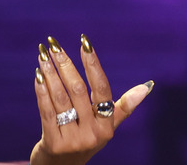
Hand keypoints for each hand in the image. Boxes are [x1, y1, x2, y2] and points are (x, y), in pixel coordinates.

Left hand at [30, 35, 151, 164]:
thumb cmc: (84, 140)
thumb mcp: (106, 127)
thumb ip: (122, 106)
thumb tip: (148, 86)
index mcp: (107, 126)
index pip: (102, 89)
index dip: (93, 64)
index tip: (85, 42)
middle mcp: (93, 133)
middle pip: (78, 90)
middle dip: (65, 64)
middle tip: (53, 45)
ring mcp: (73, 139)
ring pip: (60, 98)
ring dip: (50, 74)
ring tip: (42, 55)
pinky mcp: (53, 143)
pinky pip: (47, 112)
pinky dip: (41, 91)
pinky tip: (38, 75)